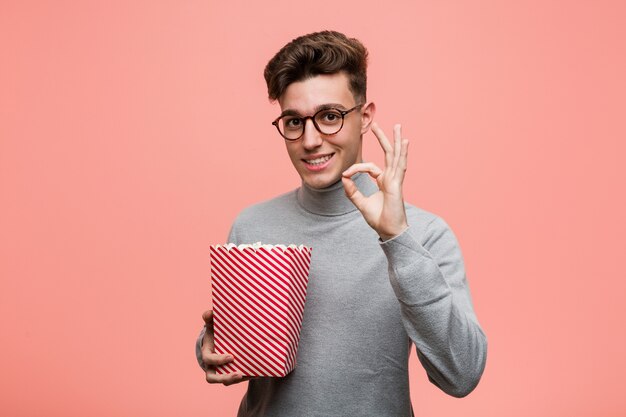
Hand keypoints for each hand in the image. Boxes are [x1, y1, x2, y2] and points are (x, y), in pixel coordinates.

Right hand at [201, 309, 250, 385]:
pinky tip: (259, 372)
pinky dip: (248, 376)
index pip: (210, 360)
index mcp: (207, 354)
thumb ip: (209, 317)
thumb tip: (209, 313)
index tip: (231, 356)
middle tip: (239, 373)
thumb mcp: (212, 323)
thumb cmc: (215, 331)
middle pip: (214, 378)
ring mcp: (222, 371)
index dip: (219, 360)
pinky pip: (240, 378)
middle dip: (226, 377)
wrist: (221, 339)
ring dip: (237, 380)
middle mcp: (213, 366)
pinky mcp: (233, 372)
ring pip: (227, 381)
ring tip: (249, 375)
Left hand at [342, 122, 408, 240]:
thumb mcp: (360, 203)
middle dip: (383, 138)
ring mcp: (395, 180)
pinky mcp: (397, 184)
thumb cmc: (379, 219)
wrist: (389, 231)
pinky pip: (399, 166)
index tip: (345, 174)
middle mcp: (390, 178)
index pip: (369, 167)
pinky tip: (405, 142)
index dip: (356, 169)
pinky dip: (402, 153)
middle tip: (377, 124)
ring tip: (398, 126)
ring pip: (395, 155)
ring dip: (396, 140)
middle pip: (387, 154)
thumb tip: (343, 178)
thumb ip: (352, 191)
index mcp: (383, 181)